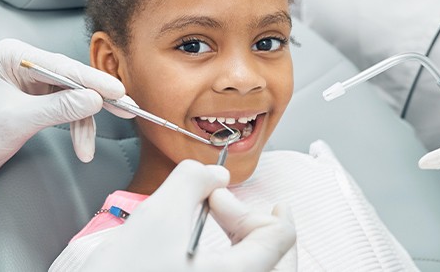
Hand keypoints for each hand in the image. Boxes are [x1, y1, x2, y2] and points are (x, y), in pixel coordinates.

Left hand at [0, 38, 127, 184]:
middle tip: (126, 108)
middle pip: (74, 79)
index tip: (117, 92)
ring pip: (76, 97)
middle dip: (97, 100)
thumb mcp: (17, 121)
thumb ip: (58, 109)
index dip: (93, 81)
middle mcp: (28, 63)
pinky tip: (82, 145)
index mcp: (14, 56)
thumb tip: (94, 100)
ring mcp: (36, 81)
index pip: (62, 66)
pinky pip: (70, 109)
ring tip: (88, 147)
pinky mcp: (42, 98)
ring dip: (86, 124)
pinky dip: (78, 128)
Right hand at [82, 160, 295, 271]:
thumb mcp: (158, 216)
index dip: (252, 206)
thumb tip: (216, 176)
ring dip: (253, 246)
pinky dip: (240, 262)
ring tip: (225, 227)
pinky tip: (217, 253)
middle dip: (257, 225)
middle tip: (227, 209)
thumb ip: (194, 181)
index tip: (220, 198)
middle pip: (281, 260)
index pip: (280, 237)